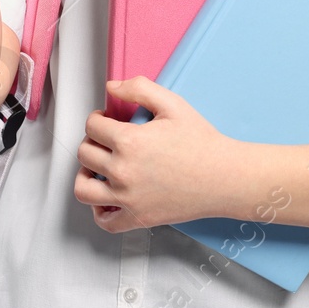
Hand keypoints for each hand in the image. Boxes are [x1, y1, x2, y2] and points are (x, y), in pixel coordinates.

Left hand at [74, 77, 243, 232]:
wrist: (224, 177)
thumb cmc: (202, 142)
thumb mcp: (173, 104)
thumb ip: (139, 88)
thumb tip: (112, 87)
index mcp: (129, 141)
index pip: (92, 126)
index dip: (97, 118)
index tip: (107, 120)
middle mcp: (123, 171)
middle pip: (85, 153)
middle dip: (92, 141)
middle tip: (107, 140)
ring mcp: (128, 198)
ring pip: (83, 188)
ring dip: (85, 175)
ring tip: (99, 167)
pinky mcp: (138, 218)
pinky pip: (105, 221)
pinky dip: (99, 210)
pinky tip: (109, 196)